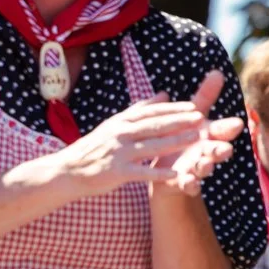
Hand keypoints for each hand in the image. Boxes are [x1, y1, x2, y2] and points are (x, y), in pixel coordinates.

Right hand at [55, 92, 210, 195]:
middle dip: (179, 122)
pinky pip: (141, 172)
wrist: (67, 171)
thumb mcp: (114, 124)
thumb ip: (140, 110)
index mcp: (121, 121)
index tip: (194, 107)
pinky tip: (176, 175)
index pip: (150, 112)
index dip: (173, 109)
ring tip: (196, 140)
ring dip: (175, 142)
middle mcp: (120, 134)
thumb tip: (164, 94)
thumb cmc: (95, 147)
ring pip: (151, 146)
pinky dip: (158, 173)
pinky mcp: (116, 172)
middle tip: (200, 118)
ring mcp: (118, 153)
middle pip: (154, 126)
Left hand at [156, 71, 244, 196]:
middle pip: (218, 150)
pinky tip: (188, 182)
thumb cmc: (184, 138)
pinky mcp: (183, 182)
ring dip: (206, 167)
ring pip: (205, 168)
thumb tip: (217, 72)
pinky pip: (188, 185)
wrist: (168, 170)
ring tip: (205, 165)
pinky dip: (189, 184)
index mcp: (209, 134)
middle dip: (221, 149)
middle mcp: (206, 151)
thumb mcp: (194, 117)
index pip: (223, 130)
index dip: (229, 127)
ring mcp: (196, 168)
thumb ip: (205, 97)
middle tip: (225, 149)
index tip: (236, 124)